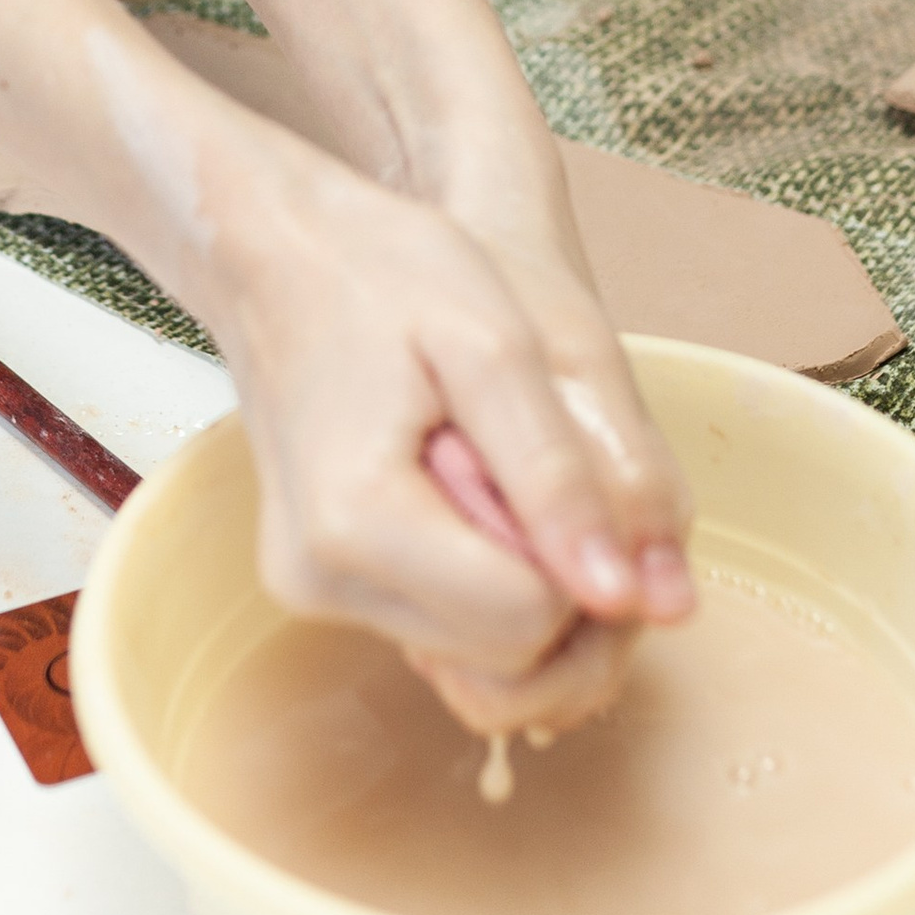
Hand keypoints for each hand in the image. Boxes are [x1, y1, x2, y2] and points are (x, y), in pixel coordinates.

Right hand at [188, 121, 694, 737]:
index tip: (562, 469)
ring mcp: (314, 591)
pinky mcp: (321, 587)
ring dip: (529, 585)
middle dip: (560, 582)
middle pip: (509, 658)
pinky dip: (487, 583)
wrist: (281, 255)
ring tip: (505, 473)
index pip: (530, 622)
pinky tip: (479, 498)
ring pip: (482, 658)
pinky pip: (444, 632)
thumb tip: (633, 601)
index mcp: (356, 521)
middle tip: (544, 468)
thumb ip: (563, 475)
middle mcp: (321, 581)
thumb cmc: (384, 275)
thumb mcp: (496, 343)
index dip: (580, 559)